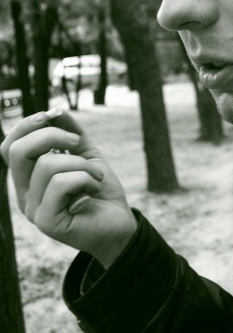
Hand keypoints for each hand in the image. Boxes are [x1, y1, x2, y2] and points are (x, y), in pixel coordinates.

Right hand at [0, 108, 137, 268]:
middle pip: (17, 151)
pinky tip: (93, 191)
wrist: (119, 224)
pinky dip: (85, 179)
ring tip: (96, 176)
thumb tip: (55, 110)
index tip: (50, 115)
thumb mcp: (86, 153)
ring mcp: (33, 210)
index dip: (25, 126)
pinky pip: (61, 183)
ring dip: (81, 164)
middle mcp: (24, 194)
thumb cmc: (99, 190)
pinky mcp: (47, 223)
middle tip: (77, 142)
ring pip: (47, 165)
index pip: (9, 147)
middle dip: (52, 135)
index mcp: (28, 178)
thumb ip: (71, 132)